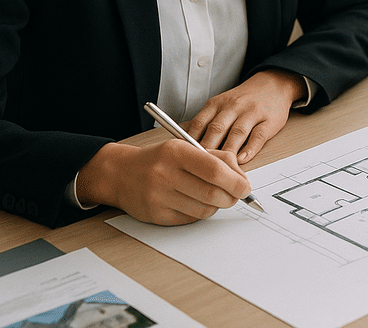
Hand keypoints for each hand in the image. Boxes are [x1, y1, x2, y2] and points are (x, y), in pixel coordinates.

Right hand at [76, 140, 250, 225]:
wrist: (121, 174)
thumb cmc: (161, 159)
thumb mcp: (186, 148)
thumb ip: (217, 158)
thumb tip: (242, 177)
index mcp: (177, 152)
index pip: (215, 170)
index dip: (236, 181)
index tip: (246, 187)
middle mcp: (166, 174)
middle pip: (212, 194)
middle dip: (231, 197)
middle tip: (236, 195)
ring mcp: (159, 196)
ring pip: (204, 210)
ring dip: (216, 206)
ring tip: (214, 197)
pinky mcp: (156, 215)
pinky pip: (190, 219)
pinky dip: (199, 213)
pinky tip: (195, 202)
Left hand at [185, 69, 307, 162]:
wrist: (273, 85)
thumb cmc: (243, 100)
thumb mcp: (221, 104)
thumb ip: (206, 122)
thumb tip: (184, 145)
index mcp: (218, 103)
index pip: (200, 123)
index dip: (190, 141)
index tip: (184, 158)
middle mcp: (234, 107)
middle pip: (217, 129)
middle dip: (206, 150)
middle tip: (199, 168)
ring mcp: (252, 113)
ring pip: (237, 133)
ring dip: (227, 152)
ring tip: (220, 169)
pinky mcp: (269, 121)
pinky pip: (258, 136)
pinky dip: (249, 149)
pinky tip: (242, 160)